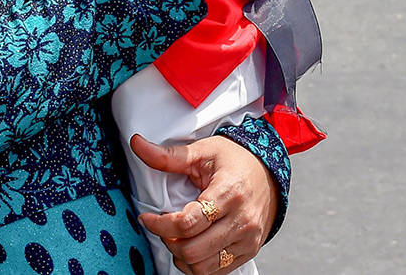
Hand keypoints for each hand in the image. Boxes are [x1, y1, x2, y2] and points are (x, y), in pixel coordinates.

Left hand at [132, 133, 276, 274]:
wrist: (268, 172)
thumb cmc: (235, 159)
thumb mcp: (202, 151)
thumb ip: (168, 156)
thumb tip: (137, 144)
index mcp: (228, 192)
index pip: (187, 223)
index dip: (160, 224)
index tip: (147, 217)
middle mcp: (242, 220)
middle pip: (193, 249)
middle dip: (169, 241)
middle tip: (163, 226)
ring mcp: (247, 238)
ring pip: (203, 267)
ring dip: (181, 256)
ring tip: (176, 237)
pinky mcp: (249, 250)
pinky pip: (217, 272)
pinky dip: (198, 264)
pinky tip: (191, 246)